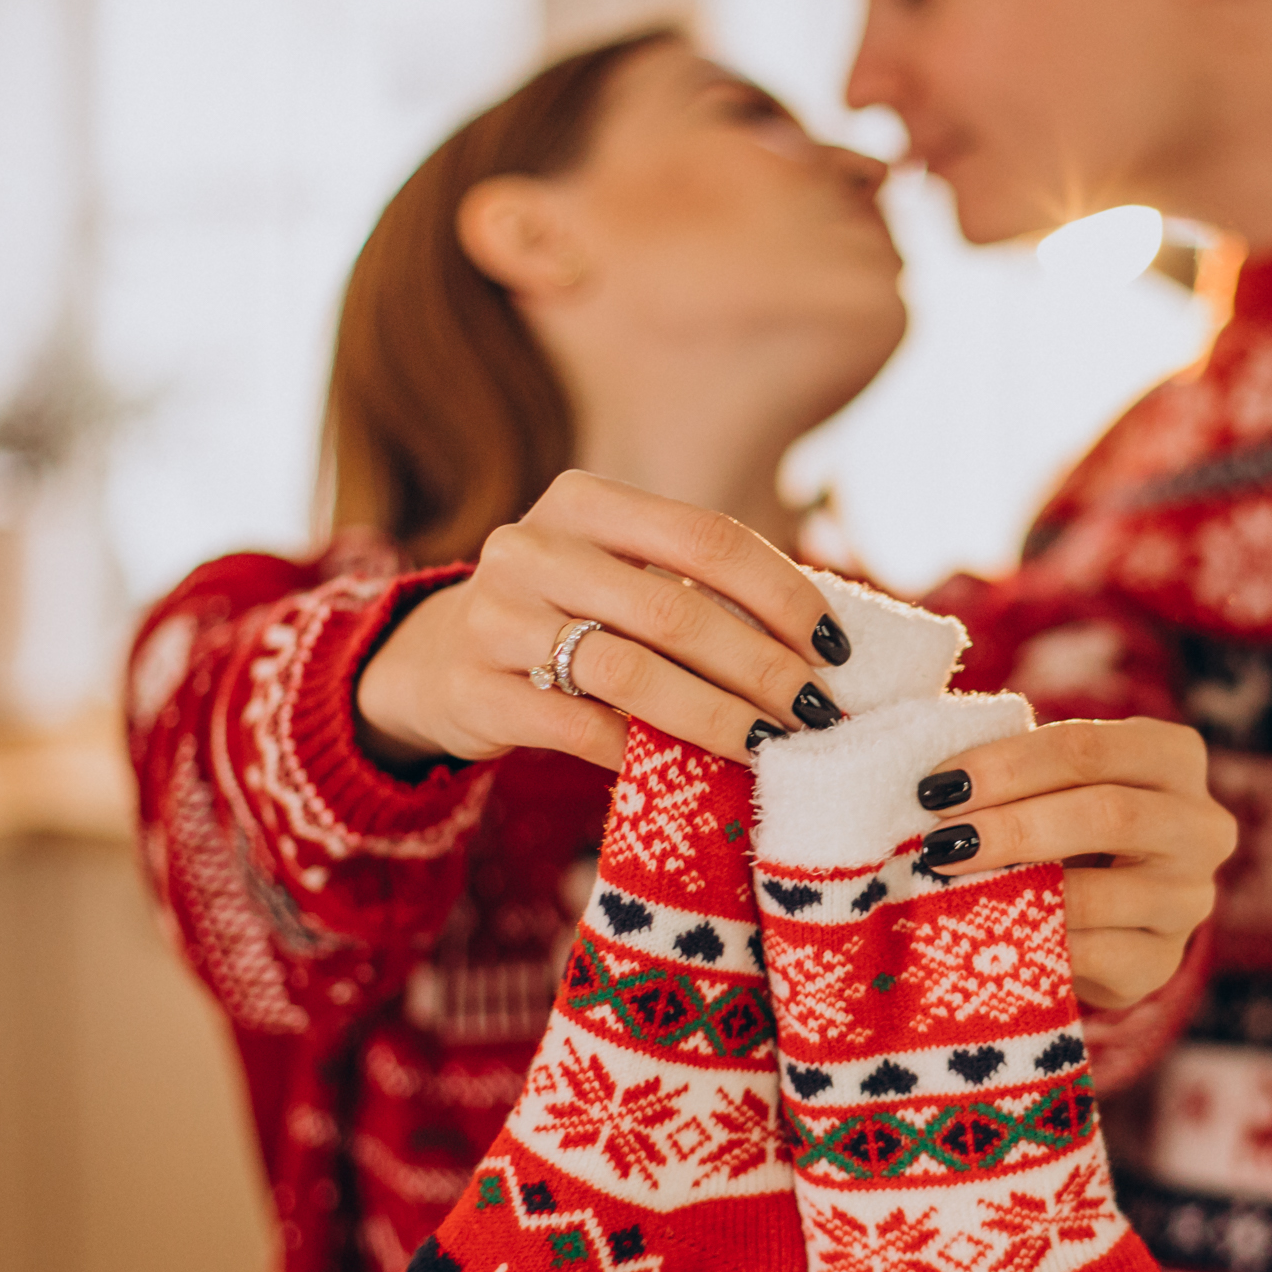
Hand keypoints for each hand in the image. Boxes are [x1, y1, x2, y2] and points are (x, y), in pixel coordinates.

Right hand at [355, 470, 852, 770]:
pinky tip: (689, 771)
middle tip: (816, 713)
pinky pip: (578, 728)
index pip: (706, 536)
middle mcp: (533, 545)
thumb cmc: (565, 615)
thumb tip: (819, 649)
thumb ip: (694, 589)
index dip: (782, 593)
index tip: (835, 648)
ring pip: (629, 672)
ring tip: (771, 745)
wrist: (436, 660)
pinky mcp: (473, 689)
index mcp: (585, 500)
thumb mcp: (616, 575)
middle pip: (675, 608)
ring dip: (715, 716)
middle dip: (760, 667)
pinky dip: (642, 752)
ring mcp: (494, 616)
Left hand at [910, 718, 1237, 1010]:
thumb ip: (1017, 775)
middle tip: (939, 842)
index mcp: (1174, 758)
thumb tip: (939, 791)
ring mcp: (1189, 899)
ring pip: (1099, 894)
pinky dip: (1034, 943)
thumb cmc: (1066, 823)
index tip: (937, 788)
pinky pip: (1092, 955)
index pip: (1090, 748)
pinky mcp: (1162, 962)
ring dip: (1015, 892)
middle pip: (1107, 815)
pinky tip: (990, 935)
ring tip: (950, 890)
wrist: (1107, 913)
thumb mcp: (1057, 784)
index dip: (1008, 765)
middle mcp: (1200, 825)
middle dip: (1013, 827)